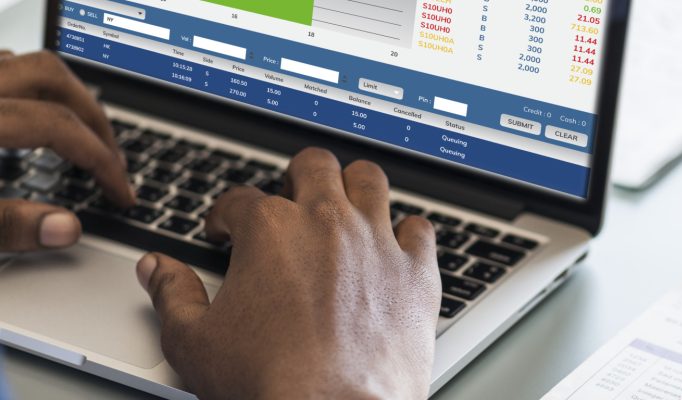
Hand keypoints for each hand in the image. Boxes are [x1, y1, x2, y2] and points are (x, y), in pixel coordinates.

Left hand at [0, 50, 134, 250]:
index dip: (100, 162)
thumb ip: (7, 225)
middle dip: (93, 117)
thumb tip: (66, 228)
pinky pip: (0, 69)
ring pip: (25, 65)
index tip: (120, 194)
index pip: (58, 128)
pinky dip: (26, 90)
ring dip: (62, 96)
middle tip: (111, 159)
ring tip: (80, 134)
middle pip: (50, 78)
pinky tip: (29, 116)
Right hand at [135, 148, 440, 398]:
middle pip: (314, 166)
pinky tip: (396, 247)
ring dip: (354, 186)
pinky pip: (421, 229)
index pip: (240, 200)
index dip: (226, 216)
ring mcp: (377, 242)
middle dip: (297, 178)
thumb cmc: (268, 382)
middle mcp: (327, 222)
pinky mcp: (416, 272)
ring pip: (370, 180)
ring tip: (345, 206)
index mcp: (270, 230)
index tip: (226, 232)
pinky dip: (408, 234)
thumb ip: (172, 295)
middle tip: (291, 203)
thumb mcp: (194, 342)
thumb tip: (157, 268)